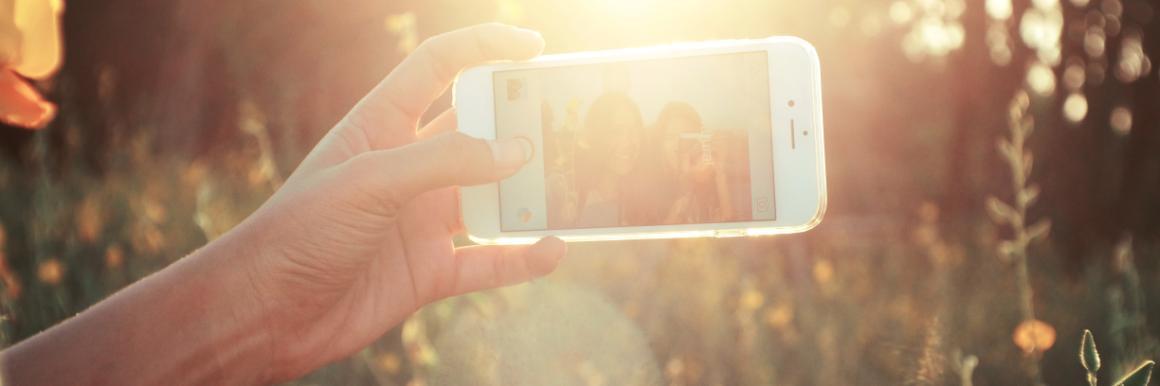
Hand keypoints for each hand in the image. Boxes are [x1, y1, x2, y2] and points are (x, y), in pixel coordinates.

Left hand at [217, 23, 564, 381]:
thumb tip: (516, 151)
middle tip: (565, 124)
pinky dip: (521, 259)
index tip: (534, 49)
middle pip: (477, 132)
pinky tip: (552, 250)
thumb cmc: (298, 233)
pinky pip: (488, 263)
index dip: (484, 48)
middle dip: (519, 125)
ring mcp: (420, 220)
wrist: (265, 314)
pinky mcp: (429, 271)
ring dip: (527, 195)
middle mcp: (407, 168)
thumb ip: (443, 161)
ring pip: (491, 199)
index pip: (438, 68)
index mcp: (381, 126)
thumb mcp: (369, 181)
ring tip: (571, 188)